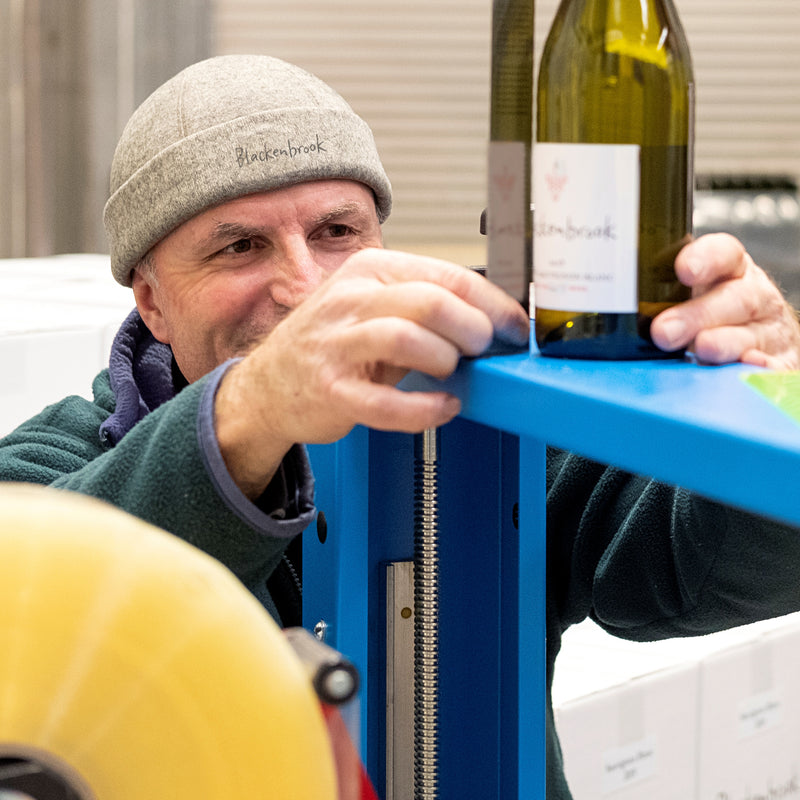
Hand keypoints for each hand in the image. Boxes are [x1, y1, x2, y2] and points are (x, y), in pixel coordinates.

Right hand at [215, 248, 529, 496]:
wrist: (268, 386)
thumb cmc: (333, 344)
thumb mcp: (372, 307)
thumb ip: (424, 307)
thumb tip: (491, 321)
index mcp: (370, 271)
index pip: (447, 275)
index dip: (493, 303)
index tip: (515, 326)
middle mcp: (350, 300)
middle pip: (430, 302)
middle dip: (472, 329)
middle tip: (482, 349)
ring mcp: (336, 345)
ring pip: (407, 339)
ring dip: (445, 360)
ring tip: (452, 373)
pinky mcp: (329, 390)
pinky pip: (387, 402)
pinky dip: (425, 409)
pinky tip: (442, 408)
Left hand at [650, 233, 799, 367]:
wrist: (763, 343)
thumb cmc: (713, 315)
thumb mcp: (690, 296)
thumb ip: (661, 298)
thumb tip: (623, 310)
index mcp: (731, 271)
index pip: (723, 254)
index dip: (705, 258)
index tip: (683, 270)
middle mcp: (754, 296)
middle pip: (735, 298)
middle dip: (698, 314)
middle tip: (664, 331)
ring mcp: (769, 330)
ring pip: (750, 334)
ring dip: (723, 342)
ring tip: (700, 348)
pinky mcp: (781, 362)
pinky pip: (773, 366)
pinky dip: (759, 368)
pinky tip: (744, 365)